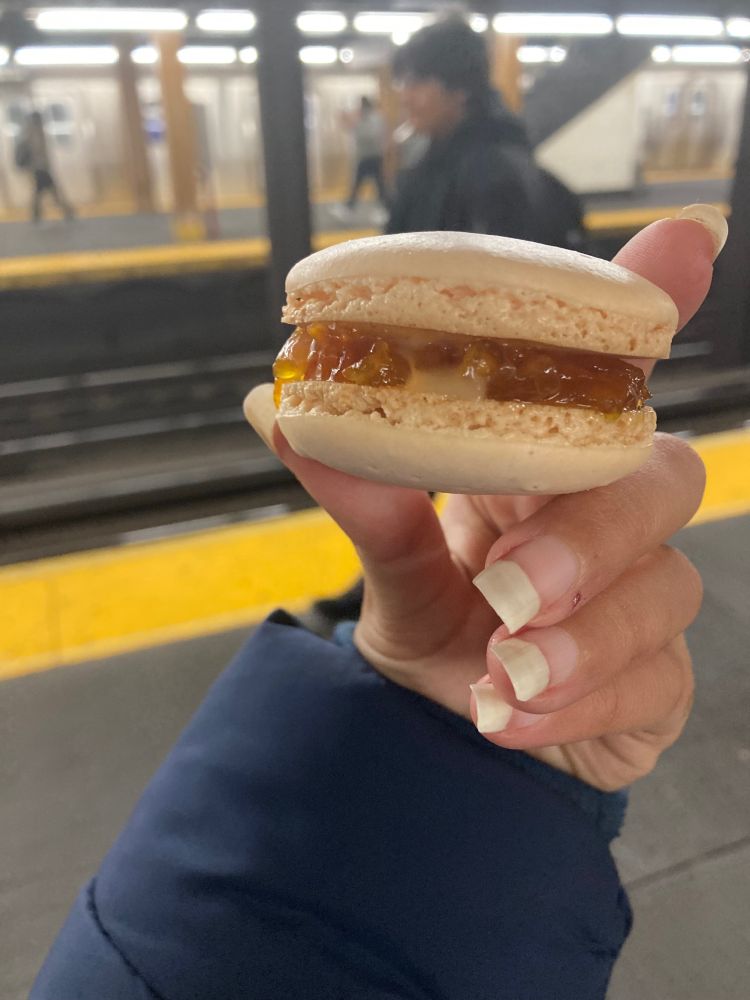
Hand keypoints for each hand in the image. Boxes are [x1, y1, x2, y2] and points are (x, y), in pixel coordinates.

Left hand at [264, 216, 716, 790]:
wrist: (444, 729)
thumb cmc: (432, 621)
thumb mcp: (391, 559)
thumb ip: (361, 493)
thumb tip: (273, 407)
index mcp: (548, 461)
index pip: (613, 373)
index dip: (655, 303)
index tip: (684, 240)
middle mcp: (609, 516)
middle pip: (662, 476)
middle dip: (591, 534)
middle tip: (511, 587)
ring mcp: (644, 597)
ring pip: (666, 585)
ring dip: (581, 637)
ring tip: (500, 672)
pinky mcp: (656, 682)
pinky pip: (654, 682)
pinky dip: (578, 706)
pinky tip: (511, 719)